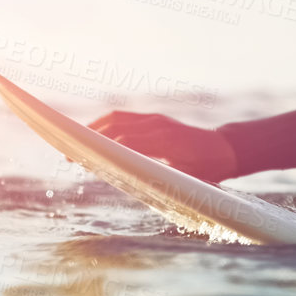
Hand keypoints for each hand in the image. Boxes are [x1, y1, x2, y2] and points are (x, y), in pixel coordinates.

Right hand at [87, 111, 239, 182]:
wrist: (226, 150)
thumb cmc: (208, 170)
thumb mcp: (185, 178)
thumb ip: (161, 176)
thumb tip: (131, 178)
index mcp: (166, 140)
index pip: (127, 141)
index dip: (103, 148)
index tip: (82, 157)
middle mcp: (158, 125)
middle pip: (116, 126)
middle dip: (91, 138)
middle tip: (69, 153)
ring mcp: (156, 119)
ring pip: (118, 118)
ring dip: (95, 128)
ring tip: (75, 143)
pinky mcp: (155, 118)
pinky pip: (126, 117)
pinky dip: (108, 123)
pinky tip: (95, 135)